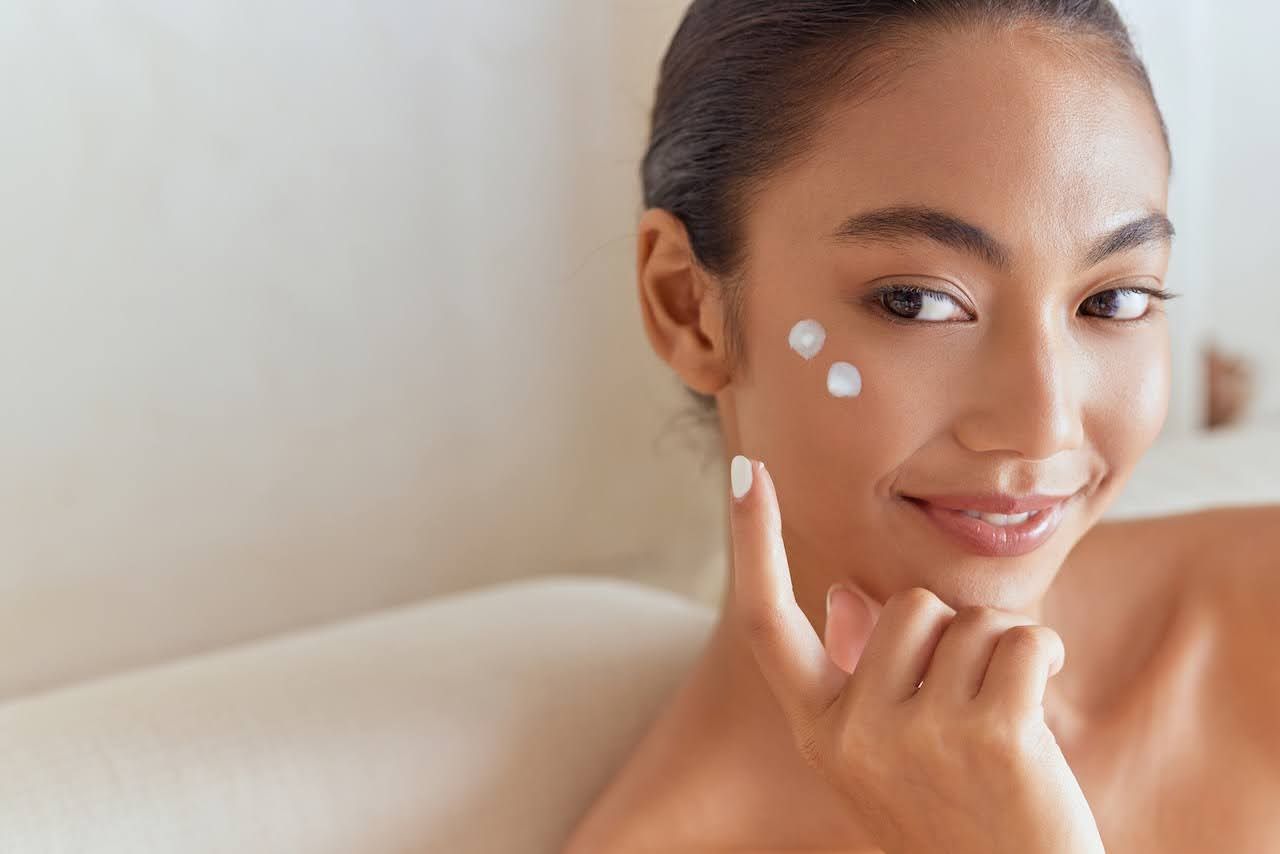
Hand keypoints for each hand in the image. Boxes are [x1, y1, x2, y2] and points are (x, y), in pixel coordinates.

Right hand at [728, 455, 1103, 853]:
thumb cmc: (955, 821)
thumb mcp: (884, 757)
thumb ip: (858, 675)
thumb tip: (841, 597)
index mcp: (818, 732)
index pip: (766, 622)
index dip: (754, 541)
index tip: (746, 468)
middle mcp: (854, 734)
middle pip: (904, 604)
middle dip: (950, 632)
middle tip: (970, 698)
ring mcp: (919, 737)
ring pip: (967, 620)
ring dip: (1000, 648)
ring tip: (1006, 715)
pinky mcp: (993, 736)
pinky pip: (1023, 640)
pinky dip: (1046, 656)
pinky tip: (1043, 706)